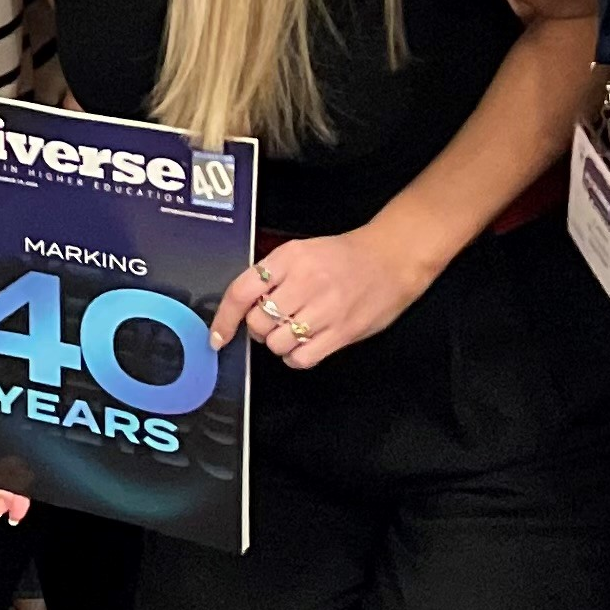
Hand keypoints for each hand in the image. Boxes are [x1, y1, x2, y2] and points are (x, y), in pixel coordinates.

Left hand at [210, 224, 439, 368]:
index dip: (224, 318)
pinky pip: (302, 358)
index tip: (217, 336)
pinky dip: (296, 356)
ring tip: (293, 330)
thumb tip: (243, 305)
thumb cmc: (345, 256)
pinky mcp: (342, 332)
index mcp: (289, 258)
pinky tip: (304, 343)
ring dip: (278, 343)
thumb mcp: (302, 251)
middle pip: (258, 322)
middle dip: (258, 328)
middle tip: (273, 320)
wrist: (391, 259)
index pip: (241, 291)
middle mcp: (304, 282)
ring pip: (277, 343)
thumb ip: (272, 274)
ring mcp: (324, 309)